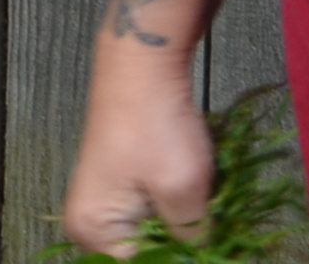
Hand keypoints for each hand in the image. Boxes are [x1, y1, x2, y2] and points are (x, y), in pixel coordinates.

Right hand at [60, 32, 214, 253]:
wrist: (143, 64)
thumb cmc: (153, 122)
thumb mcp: (183, 190)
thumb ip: (194, 241)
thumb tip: (204, 257)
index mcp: (94, 232)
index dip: (186, 260)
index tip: (214, 247)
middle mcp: (92, 226)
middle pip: (150, 257)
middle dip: (187, 247)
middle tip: (215, 225)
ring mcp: (108, 206)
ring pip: (160, 241)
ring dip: (190, 232)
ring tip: (210, 207)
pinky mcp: (125, 190)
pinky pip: (159, 220)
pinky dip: (184, 213)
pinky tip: (202, 196)